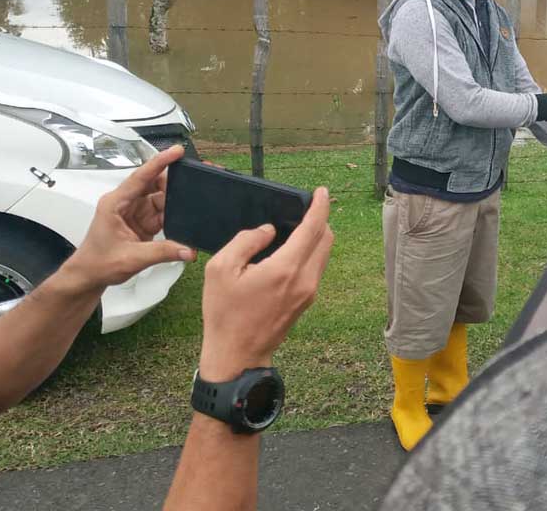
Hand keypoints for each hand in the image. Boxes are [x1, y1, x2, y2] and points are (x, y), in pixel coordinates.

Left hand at [62, 145, 195, 293]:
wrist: (89, 276)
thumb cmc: (97, 263)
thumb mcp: (132, 258)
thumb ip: (163, 252)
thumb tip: (188, 249)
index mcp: (115, 203)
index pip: (141, 176)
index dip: (160, 162)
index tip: (176, 152)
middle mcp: (125, 203)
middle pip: (154, 184)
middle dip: (173, 182)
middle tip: (193, 180)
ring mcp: (135, 212)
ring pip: (161, 199)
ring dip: (175, 203)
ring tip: (191, 205)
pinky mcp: (143, 223)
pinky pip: (163, 213)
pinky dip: (174, 216)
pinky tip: (183, 219)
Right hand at [198, 187, 333, 379]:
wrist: (237, 355)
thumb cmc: (224, 313)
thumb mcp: (221, 269)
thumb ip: (246, 241)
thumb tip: (269, 229)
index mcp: (285, 268)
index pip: (313, 228)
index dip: (320, 206)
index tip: (322, 191)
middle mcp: (305, 279)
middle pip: (326, 239)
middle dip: (320, 219)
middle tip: (304, 207)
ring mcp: (309, 292)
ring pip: (324, 253)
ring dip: (316, 236)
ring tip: (296, 226)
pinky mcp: (306, 301)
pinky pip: (316, 267)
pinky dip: (310, 252)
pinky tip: (291, 249)